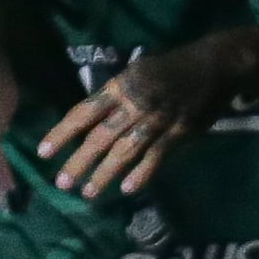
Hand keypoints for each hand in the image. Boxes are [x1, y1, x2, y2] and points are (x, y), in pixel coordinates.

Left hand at [37, 33, 255, 195]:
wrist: (214, 66)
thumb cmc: (171, 66)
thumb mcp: (136, 70)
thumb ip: (116, 93)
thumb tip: (93, 117)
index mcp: (120, 87)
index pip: (83, 113)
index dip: (62, 134)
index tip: (43, 152)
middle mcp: (134, 105)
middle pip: (99, 138)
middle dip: (79, 162)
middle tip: (62, 183)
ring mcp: (156, 121)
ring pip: (124, 152)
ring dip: (104, 174)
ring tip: (89, 193)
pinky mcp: (178, 133)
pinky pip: (155, 157)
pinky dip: (141, 174)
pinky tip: (127, 189)